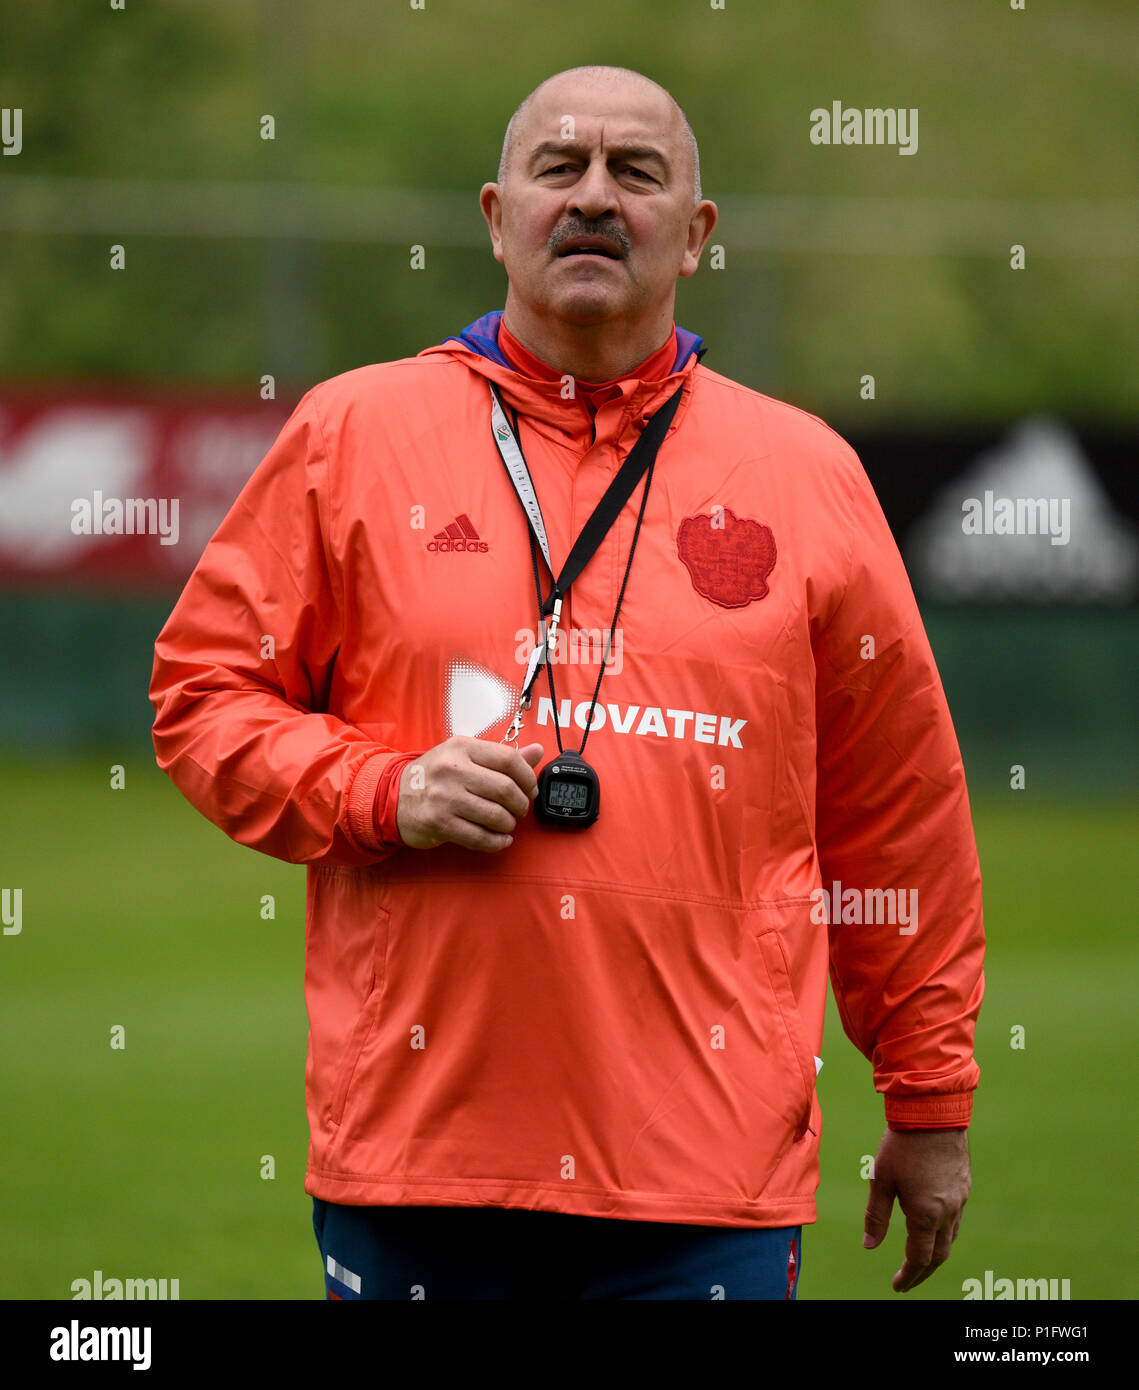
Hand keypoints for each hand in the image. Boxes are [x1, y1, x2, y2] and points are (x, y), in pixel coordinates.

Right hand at [395, 737, 543, 852]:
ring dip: (509, 824)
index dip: (528, 777)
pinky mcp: (439, 823)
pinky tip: (501, 839)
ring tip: (507, 824)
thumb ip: (502, 756)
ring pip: (496, 815)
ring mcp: (444, 797)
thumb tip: (538, 751)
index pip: (509, 759)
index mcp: (462, 748)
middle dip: (520, 805)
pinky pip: (479, 837)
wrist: (392, 796)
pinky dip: (497, 842)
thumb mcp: (464, 756)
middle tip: (519, 810)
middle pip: (506, 789)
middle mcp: (452, 769)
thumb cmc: (435, 776)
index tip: (529, 789)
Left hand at [863, 1126, 970, 1292]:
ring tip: (920, 1259)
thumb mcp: (881, 1180)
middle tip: (908, 1280)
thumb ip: (876, 1216)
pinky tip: (933, 1226)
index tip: (897, 1286)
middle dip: (923, 1272)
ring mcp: (960, 1199)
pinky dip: (944, 1232)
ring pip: (950, 1238)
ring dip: (936, 1253)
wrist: (934, 1113)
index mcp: (926, 1214)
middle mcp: (948, 1212)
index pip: (919, 1258)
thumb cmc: (902, 1145)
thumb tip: (869, 1246)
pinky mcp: (965, 1186)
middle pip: (939, 1255)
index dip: (908, 1275)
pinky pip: (956, 1219)